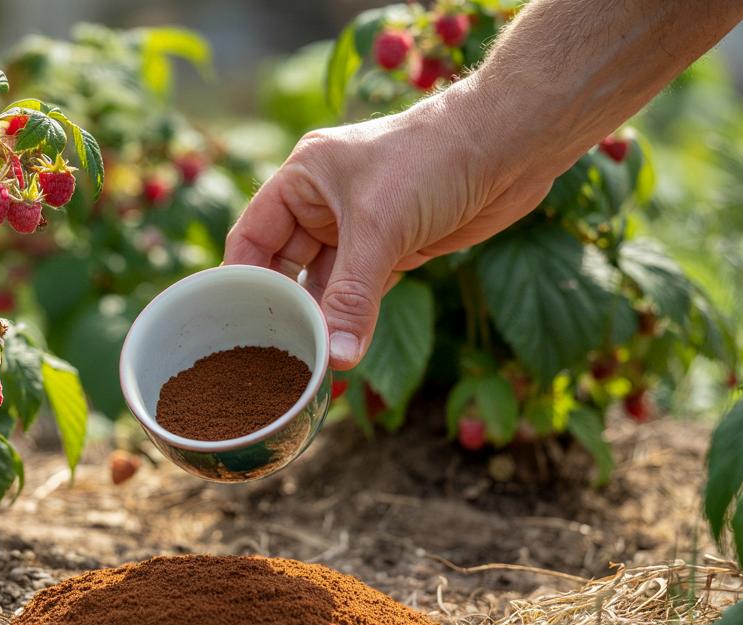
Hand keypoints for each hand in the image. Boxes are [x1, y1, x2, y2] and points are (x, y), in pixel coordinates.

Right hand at [224, 84, 554, 369]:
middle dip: (281, 309)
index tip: (229, 326)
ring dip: (321, 321)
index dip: (239, 281)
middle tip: (267, 357)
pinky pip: (362, 293)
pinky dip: (354, 321)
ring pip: (327, 285)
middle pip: (286, 267)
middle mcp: (323, 203)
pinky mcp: (395, 249)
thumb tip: (335, 357)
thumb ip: (352, 296)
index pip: (252, 237)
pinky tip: (344, 352)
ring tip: (305, 363)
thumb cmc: (433, 160)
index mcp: (302, 179)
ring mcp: (360, 228)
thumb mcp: (380, 228)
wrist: (512, 143)